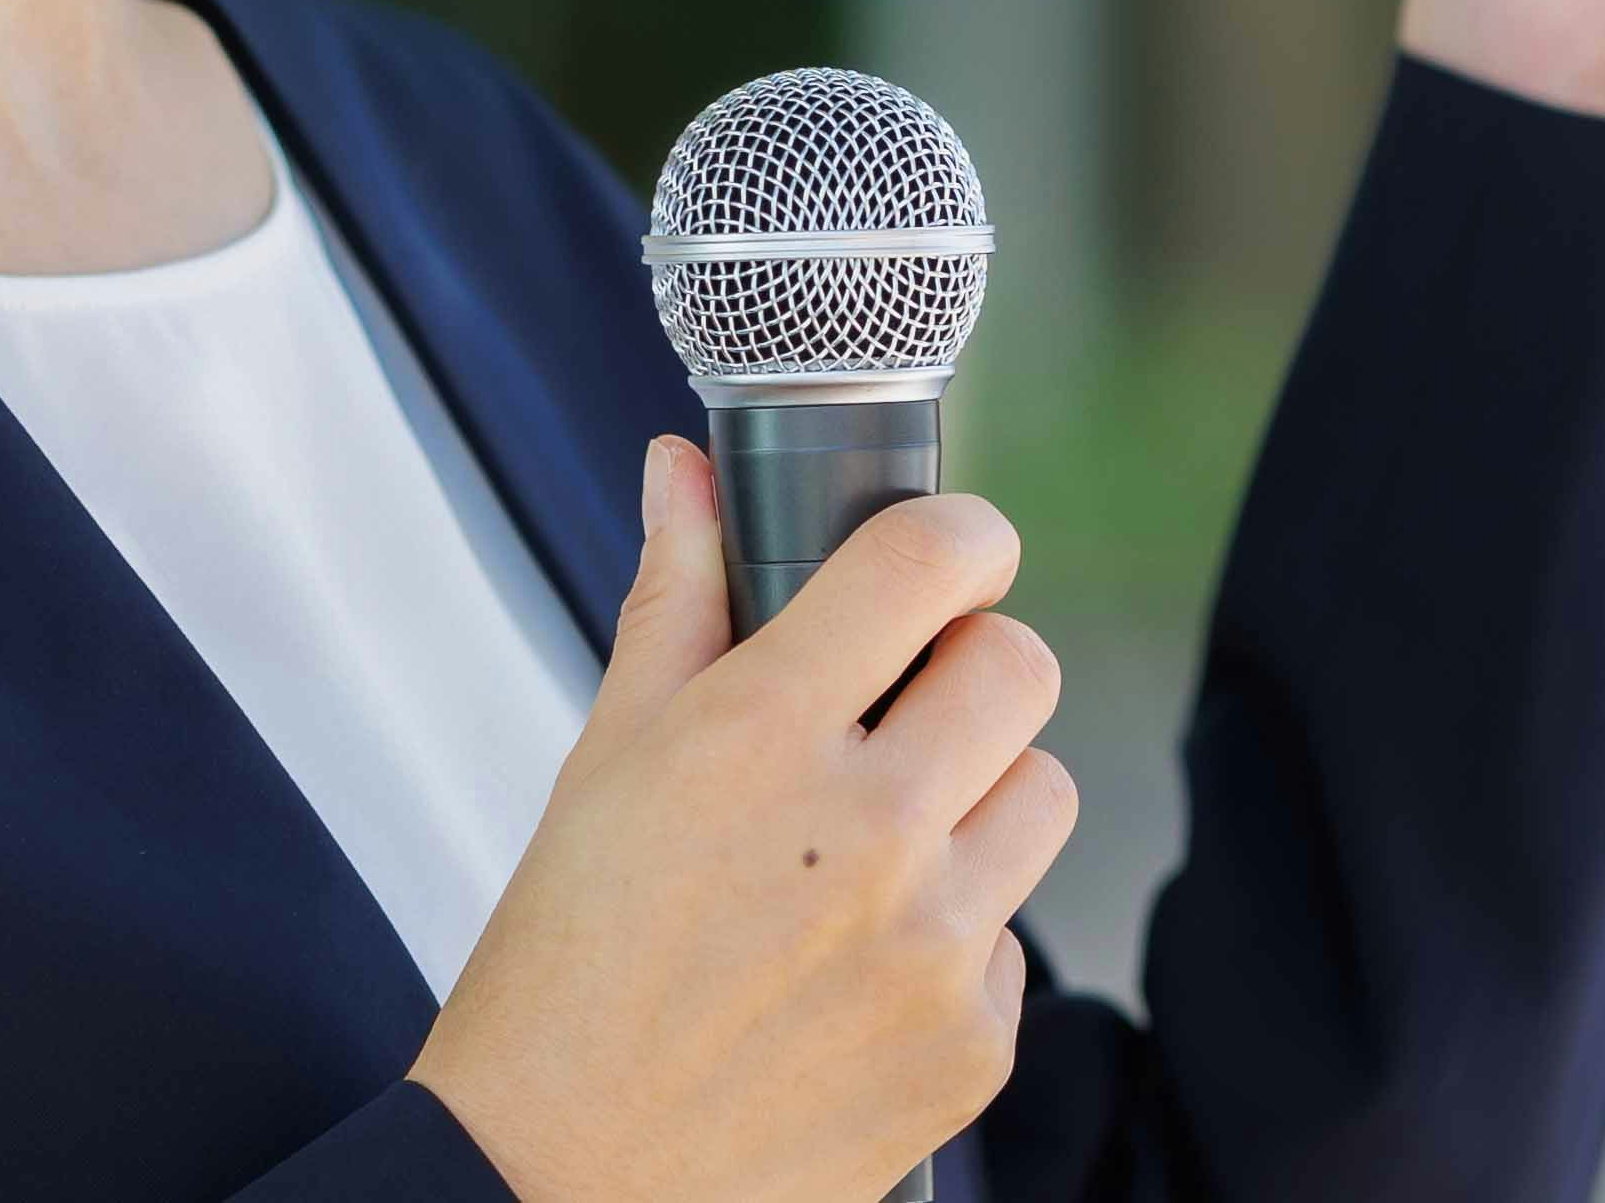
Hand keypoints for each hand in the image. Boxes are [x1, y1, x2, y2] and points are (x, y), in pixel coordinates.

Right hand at [410, 439, 1073, 1202]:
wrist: (558, 1181)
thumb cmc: (564, 970)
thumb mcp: (606, 759)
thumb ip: (674, 599)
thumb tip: (683, 474)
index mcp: (762, 733)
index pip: (934, 560)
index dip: (958, 537)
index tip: (945, 556)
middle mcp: (867, 829)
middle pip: (1022, 665)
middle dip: (967, 668)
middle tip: (898, 710)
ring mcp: (934, 945)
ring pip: (1046, 792)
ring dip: (979, 798)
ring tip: (877, 844)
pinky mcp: (973, 1045)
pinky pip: (1018, 935)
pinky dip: (959, 935)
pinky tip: (860, 963)